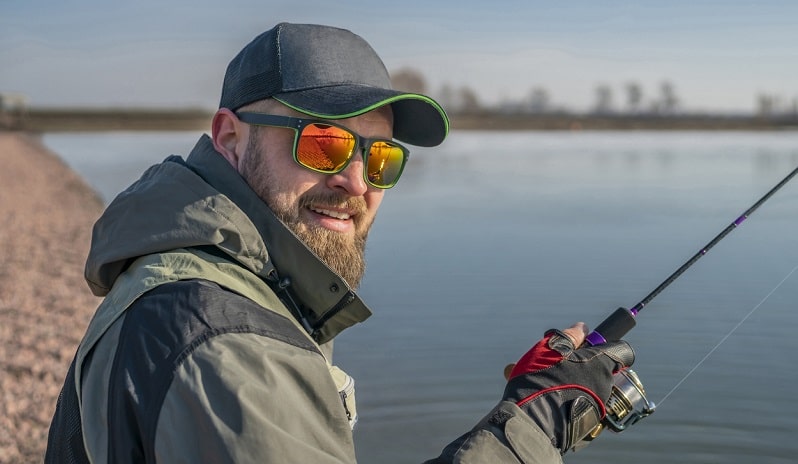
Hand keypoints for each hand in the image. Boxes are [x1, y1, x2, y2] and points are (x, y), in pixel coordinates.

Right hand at [502, 323, 634, 452]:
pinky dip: (562, 400)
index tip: (585, 344)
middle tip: (552, 362)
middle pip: (597, 369)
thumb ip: (570, 336)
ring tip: (536, 380)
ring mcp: (596, 409)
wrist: (532, 423)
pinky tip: (539, 396)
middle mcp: (605, 388)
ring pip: (583, 388)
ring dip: (566, 382)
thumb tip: (583, 328)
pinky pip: (575, 406)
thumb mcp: (552, 347)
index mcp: (602, 365)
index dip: (605, 344)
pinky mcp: (584, 426)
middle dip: (577, 364)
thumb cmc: (543, 379)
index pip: (621, 350)